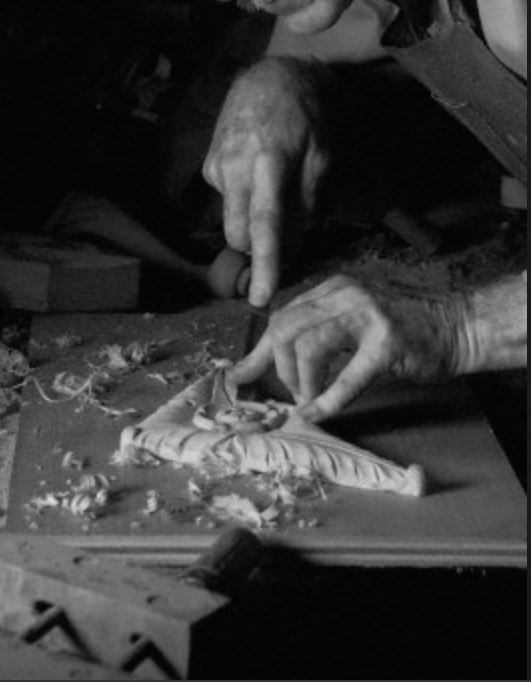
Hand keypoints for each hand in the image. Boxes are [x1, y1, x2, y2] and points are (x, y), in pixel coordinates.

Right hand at [203, 57, 331, 306]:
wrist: (266, 78)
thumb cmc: (303, 115)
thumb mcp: (322, 152)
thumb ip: (309, 198)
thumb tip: (294, 240)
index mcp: (269, 164)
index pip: (265, 224)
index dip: (265, 263)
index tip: (261, 298)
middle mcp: (235, 168)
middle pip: (240, 235)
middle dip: (259, 248)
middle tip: (287, 235)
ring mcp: (218, 167)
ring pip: (233, 221)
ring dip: (253, 222)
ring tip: (274, 189)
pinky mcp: (209, 166)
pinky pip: (230, 199)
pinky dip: (246, 198)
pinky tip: (258, 170)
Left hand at [231, 276, 473, 420]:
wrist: (461, 324)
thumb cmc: (408, 326)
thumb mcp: (356, 317)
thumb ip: (319, 330)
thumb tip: (273, 360)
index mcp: (334, 288)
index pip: (282, 316)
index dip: (259, 351)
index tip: (241, 376)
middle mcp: (345, 294)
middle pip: (284, 328)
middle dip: (278, 368)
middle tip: (293, 392)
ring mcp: (367, 316)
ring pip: (306, 346)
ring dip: (300, 382)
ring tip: (311, 399)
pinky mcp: (387, 345)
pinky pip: (345, 377)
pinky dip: (325, 401)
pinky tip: (317, 414)